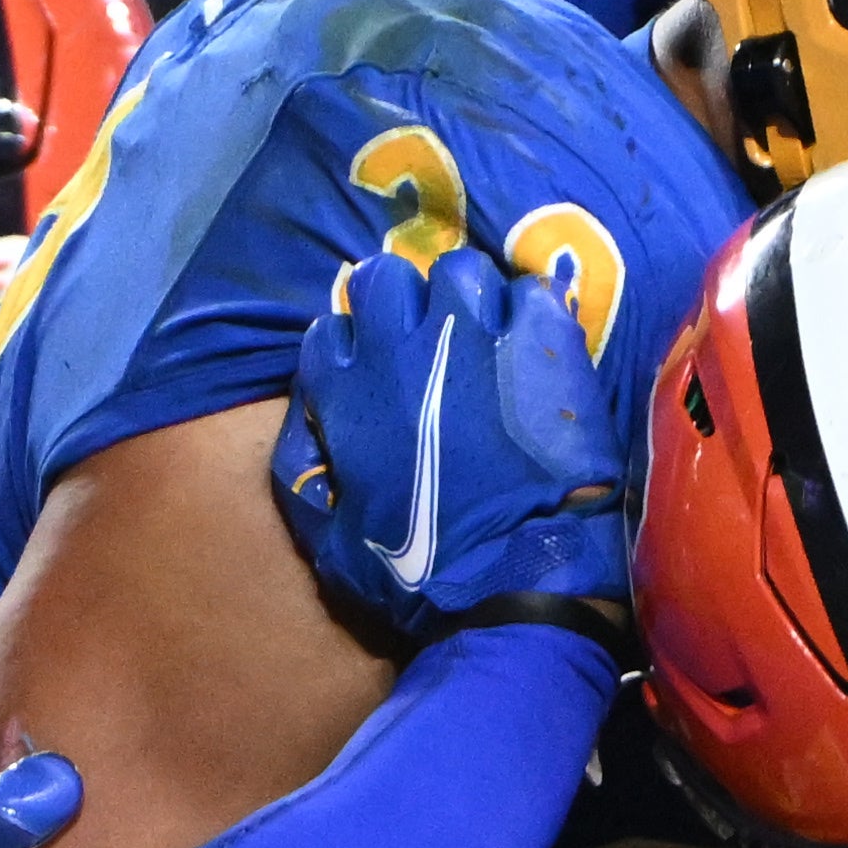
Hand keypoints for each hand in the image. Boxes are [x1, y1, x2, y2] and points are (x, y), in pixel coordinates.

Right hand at [273, 248, 623, 641]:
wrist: (518, 578)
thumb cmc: (422, 575)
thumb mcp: (333, 543)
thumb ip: (305, 478)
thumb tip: (307, 430)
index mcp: (344, 393)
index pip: (331, 331)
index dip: (357, 347)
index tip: (381, 370)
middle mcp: (398, 349)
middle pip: (387, 278)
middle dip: (405, 300)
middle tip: (435, 336)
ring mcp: (472, 337)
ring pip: (461, 269)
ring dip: (472, 295)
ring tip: (490, 332)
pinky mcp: (539, 343)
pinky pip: (531, 293)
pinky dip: (535, 312)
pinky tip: (541, 344)